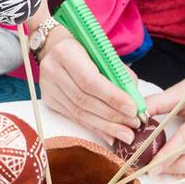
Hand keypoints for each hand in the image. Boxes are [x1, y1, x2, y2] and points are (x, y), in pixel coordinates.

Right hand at [37, 27, 142, 144]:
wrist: (56, 47)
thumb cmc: (86, 50)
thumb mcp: (103, 54)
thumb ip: (120, 76)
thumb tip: (136, 103)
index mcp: (66, 53)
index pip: (90, 81)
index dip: (112, 97)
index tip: (133, 109)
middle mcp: (52, 70)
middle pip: (84, 100)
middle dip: (112, 116)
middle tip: (133, 125)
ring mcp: (48, 87)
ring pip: (79, 113)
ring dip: (105, 126)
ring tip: (125, 134)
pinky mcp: (48, 100)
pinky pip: (74, 118)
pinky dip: (94, 128)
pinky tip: (109, 136)